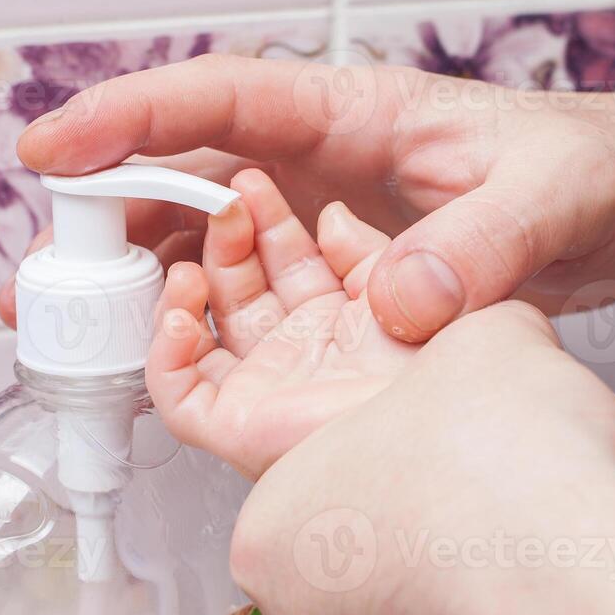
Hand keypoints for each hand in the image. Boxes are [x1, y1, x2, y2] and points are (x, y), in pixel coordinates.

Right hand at [7, 54, 614, 340]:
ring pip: (201, 244)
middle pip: (184, 178)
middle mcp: (321, 165)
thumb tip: (398, 305)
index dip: (131, 119)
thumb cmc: (592, 174)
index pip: (224, 99)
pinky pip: (246, 296)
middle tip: (39, 285)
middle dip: (102, 224)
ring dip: (134, 284)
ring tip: (69, 335)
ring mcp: (321, 224)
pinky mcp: (337, 280)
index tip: (55, 148)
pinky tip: (155, 360)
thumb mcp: (553, 200)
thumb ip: (484, 245)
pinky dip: (195, 324)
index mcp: (354, 114)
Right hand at [147, 168, 412, 479]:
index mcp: (350, 324)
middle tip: (223, 203)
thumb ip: (367, 249)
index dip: (268, 222)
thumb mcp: (411, 281)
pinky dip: (166, 353)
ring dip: (188, 289)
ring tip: (196, 253)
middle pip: (241, 291)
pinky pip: (181, 396)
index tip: (251, 184)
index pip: (289, 265)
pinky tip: (183, 313)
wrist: (442, 421)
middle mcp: (308, 359)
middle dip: (227, 241)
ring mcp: (273, 393)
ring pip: (203, 337)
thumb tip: (332, 219)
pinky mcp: (243, 429)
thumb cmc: (448, 367)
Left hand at [228, 300, 614, 614]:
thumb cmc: (522, 489)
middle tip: (494, 474)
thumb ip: (460, 333)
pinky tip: (555, 598)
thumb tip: (483, 332)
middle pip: (364, 544)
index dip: (402, 430)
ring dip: (466, 576)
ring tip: (538, 534)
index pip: (325, 463)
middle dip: (426, 505)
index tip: (446, 424)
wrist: (607, 613)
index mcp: (274, 525)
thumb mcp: (484, 340)